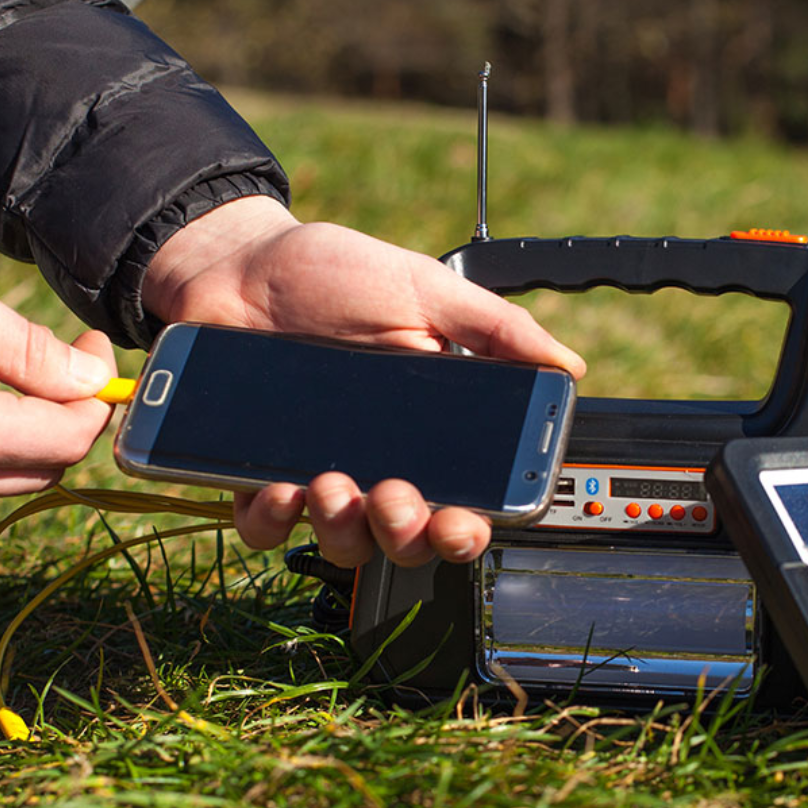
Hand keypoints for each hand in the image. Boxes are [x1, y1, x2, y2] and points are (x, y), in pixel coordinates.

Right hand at [0, 262, 115, 497]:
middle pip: (48, 467)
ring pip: (7, 474)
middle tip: (66, 360)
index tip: (95, 348)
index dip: (100, 396)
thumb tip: (91, 378)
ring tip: (2, 366)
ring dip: (27, 430)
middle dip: (70, 416)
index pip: (72, 439)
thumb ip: (26, 348)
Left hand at [143, 197, 585, 566]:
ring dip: (344, 528)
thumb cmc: (334, 273)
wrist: (239, 264)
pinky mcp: (259, 475)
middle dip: (406, 532)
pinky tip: (280, 484)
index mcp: (428, 431)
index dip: (466, 528)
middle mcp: (378, 461)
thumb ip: (495, 328)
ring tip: (331, 481)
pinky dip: (275, 519)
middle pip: (405, 539)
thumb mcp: (423, 290)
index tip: (461, 521)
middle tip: (394, 494)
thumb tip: (568, 365)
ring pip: (344, 544)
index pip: (461, 502)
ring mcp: (319, 472)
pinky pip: (269, 528)